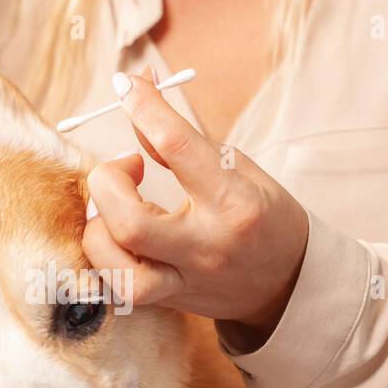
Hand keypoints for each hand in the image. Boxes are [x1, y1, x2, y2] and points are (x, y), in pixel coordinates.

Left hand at [83, 71, 308, 349]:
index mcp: (234, 202)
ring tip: (115, 207)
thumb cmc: (263, 215)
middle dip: (108, 182)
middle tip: (125, 167)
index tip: (126, 85)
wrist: (289, 282)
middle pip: (130, 222)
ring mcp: (186, 281)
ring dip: (98, 229)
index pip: (177, 147)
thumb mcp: (236, 168)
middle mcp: (207, 246)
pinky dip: (104, 256)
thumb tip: (137, 94)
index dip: (144, 108)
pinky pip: (118, 288)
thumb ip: (181, 142)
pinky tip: (113, 235)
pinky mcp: (169, 302)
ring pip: (116, 269)